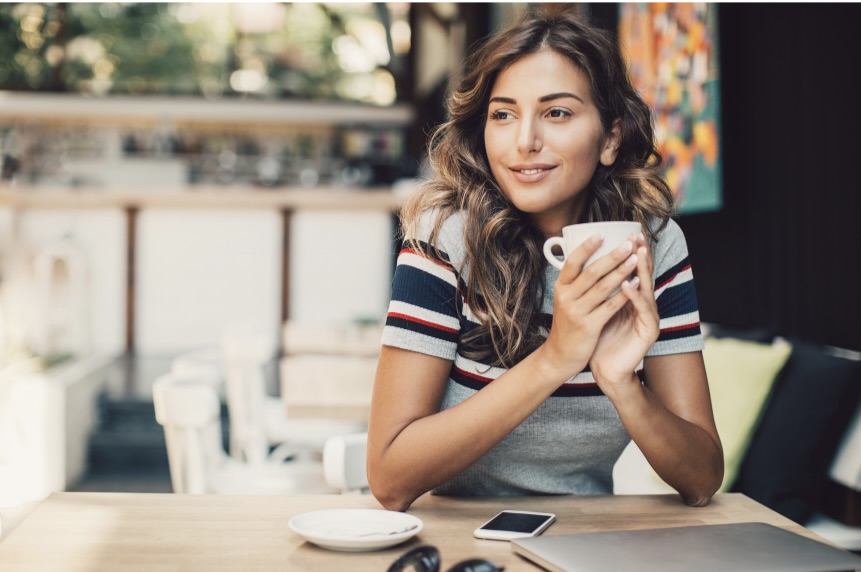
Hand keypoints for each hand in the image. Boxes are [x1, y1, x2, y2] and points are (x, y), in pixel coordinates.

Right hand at [541, 232, 641, 380]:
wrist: (560, 355)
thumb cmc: (568, 323)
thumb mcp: (565, 299)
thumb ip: (576, 282)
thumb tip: (593, 256)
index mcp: (560, 287)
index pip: (572, 262)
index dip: (586, 247)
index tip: (602, 234)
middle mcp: (566, 297)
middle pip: (592, 272)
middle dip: (612, 256)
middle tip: (628, 243)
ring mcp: (577, 312)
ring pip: (603, 287)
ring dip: (622, 271)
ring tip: (635, 258)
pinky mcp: (589, 326)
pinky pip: (610, 306)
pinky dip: (625, 294)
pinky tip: (637, 285)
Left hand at [589, 233, 659, 394]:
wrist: (607, 369)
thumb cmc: (601, 338)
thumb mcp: (597, 309)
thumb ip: (598, 290)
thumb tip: (583, 266)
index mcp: (632, 299)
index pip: (634, 271)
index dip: (633, 253)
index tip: (628, 232)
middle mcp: (643, 305)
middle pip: (644, 276)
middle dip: (641, 256)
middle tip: (637, 237)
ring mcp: (648, 318)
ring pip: (646, 290)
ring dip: (641, 271)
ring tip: (636, 254)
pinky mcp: (649, 331)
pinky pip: (642, 310)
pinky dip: (635, 296)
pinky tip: (629, 285)